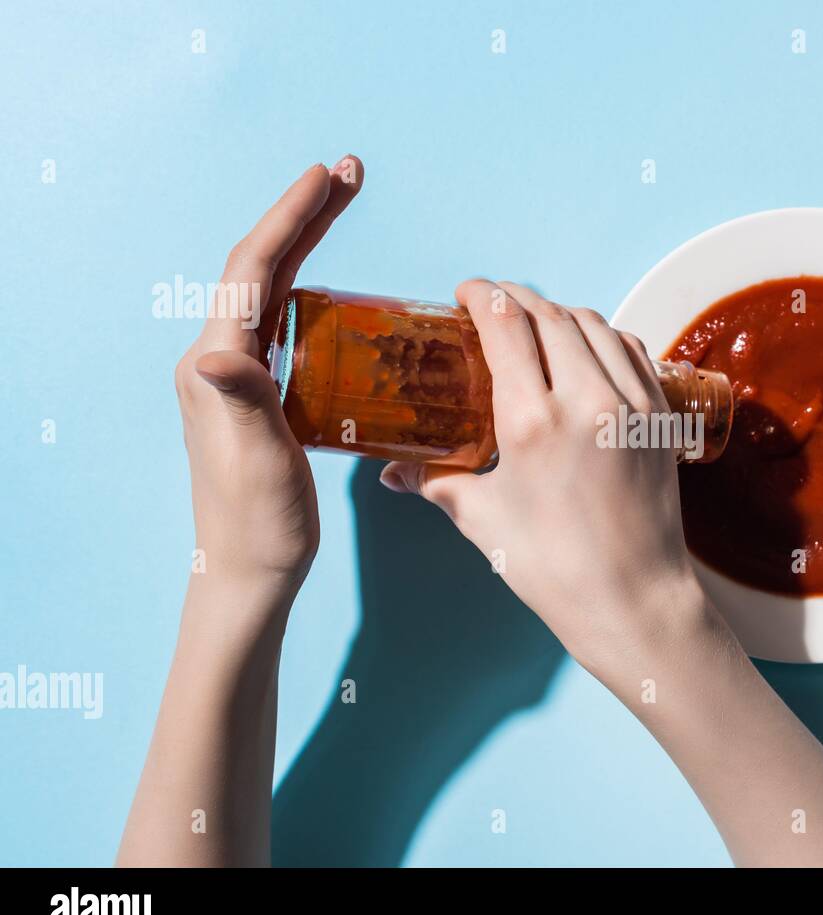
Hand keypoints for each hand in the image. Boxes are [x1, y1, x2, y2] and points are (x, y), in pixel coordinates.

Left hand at [174, 157, 363, 586]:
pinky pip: (283, 323)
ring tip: (341, 206)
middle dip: (302, 215)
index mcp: (214, 365)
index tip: (325, 177)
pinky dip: (311, 288)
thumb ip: (242, 401)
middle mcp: (217, 360)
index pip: (251, 272)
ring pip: (271, 289)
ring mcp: (235, 376)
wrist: (247, 573)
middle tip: (346, 173)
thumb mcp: (257, 462)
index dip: (289, 219)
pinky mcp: (257, 394)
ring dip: (305, 242)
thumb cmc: (258, 524)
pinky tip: (338, 288)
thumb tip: (218, 351)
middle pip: (261, 267)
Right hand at [380, 280, 711, 672]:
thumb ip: (436, 481)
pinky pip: (631, 349)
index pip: (505, 323)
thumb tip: (393, 471)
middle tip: (492, 305)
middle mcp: (585, 399)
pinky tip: (586, 349)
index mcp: (530, 421)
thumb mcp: (481, 519)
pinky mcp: (659, 416)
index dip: (481, 295)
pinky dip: (603, 336)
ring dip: (559, 313)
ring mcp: (630, 404)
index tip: (464, 292)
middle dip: (514, 299)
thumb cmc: (552, 567)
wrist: (633, 600)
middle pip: (547, 314)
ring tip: (536, 324)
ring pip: (593, 324)